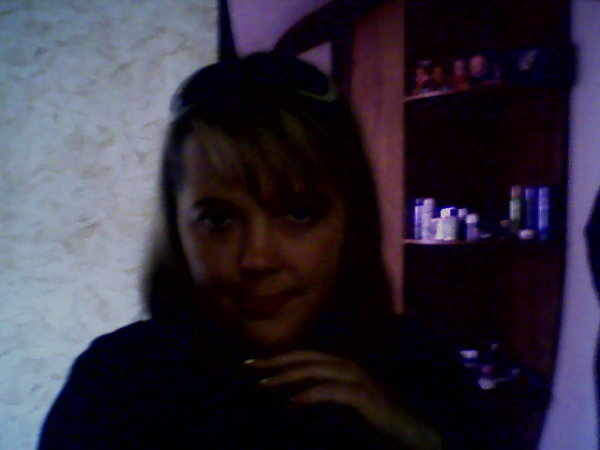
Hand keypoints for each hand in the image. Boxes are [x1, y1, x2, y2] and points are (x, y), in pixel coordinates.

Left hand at [245, 350, 440, 449]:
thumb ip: (320, 396)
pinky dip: (309, 395)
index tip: (251, 364)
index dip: (277, 358)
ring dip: (287, 376)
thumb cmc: (375, 418)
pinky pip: (330, 391)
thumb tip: (291, 398)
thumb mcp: (342, 405)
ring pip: (314, 370)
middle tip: (248, 366)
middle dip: (274, 362)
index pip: (302, 356)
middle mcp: (346, 365)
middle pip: (304, 358)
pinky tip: (292, 402)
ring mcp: (355, 378)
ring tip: (264, 383)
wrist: (410, 430)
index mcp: (339, 365)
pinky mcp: (361, 395)